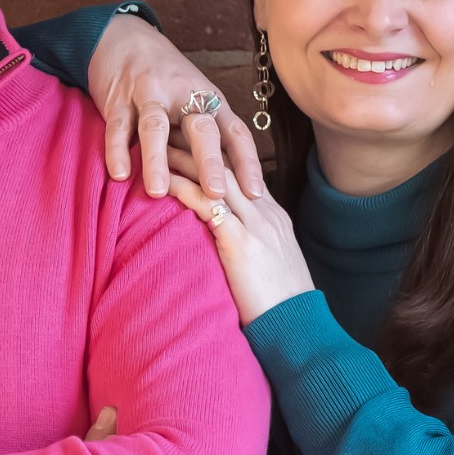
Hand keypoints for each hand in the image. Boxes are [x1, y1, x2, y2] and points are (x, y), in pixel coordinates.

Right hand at [89, 13, 263, 202]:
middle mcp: (183, 95)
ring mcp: (150, 94)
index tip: (255, 193)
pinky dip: (117, 150)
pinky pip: (119, 125)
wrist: (124, 37)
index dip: (246, 161)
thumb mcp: (194, 100)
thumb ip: (207, 135)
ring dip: (157, 160)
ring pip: (155, 127)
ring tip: (158, 191)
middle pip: (201, 129)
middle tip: (216, 194)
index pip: (234, 131)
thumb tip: (231, 184)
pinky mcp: (118, 97)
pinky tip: (120, 174)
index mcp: (208, 99)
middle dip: (209, 161)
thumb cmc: (166, 79)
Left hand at [161, 150, 314, 326]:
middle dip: (199, 144)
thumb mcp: (272, 267)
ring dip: (185, 157)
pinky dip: (183, 188)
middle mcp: (268, 213)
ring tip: (156, 144)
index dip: (217, 155)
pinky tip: (162, 180)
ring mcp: (256, 225)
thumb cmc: (281, 306)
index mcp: (276, 217)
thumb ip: (253, 247)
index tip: (193, 141)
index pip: (245, 173)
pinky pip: (207, 204)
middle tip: (170, 127)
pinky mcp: (240, 242)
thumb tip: (228, 244)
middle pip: (229, 165)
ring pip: (217, 177)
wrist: (297, 327)